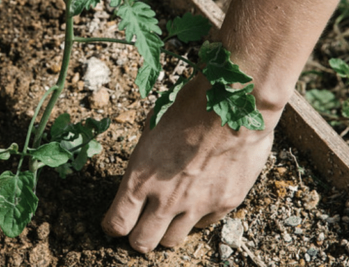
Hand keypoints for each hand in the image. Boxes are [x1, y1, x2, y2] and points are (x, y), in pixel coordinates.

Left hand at [101, 75, 281, 252]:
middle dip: (138, 237)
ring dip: (167, 231)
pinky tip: (197, 200)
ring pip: (172, 241)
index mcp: (141, 178)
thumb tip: (141, 175)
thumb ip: (144, 162)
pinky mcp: (223, 204)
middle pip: (142, 243)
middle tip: (141, 226)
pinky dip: (196, 218)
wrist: (234, 105)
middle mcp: (166, 198)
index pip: (117, 224)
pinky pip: (202, 225)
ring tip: (170, 214)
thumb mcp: (151, 130)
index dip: (114, 226)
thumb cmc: (189, 108)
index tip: (117, 223)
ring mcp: (196, 205)